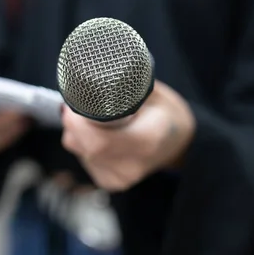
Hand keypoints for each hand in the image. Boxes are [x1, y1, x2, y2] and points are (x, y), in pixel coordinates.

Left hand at [61, 80, 194, 191]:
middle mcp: (133, 164)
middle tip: (79, 104)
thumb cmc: (165, 110)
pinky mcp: (112, 181)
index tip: (73, 102)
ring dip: (78, 132)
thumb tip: (91, 73)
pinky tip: (99, 134)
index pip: (98, 141)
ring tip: (96, 119)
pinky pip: (84, 158)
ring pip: (79, 151)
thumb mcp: (152, 90)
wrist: (180, 141)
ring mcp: (122, 177)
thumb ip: (123, 85)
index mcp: (147, 140)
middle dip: (74, 123)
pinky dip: (83, 144)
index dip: (77, 122)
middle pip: (85, 145)